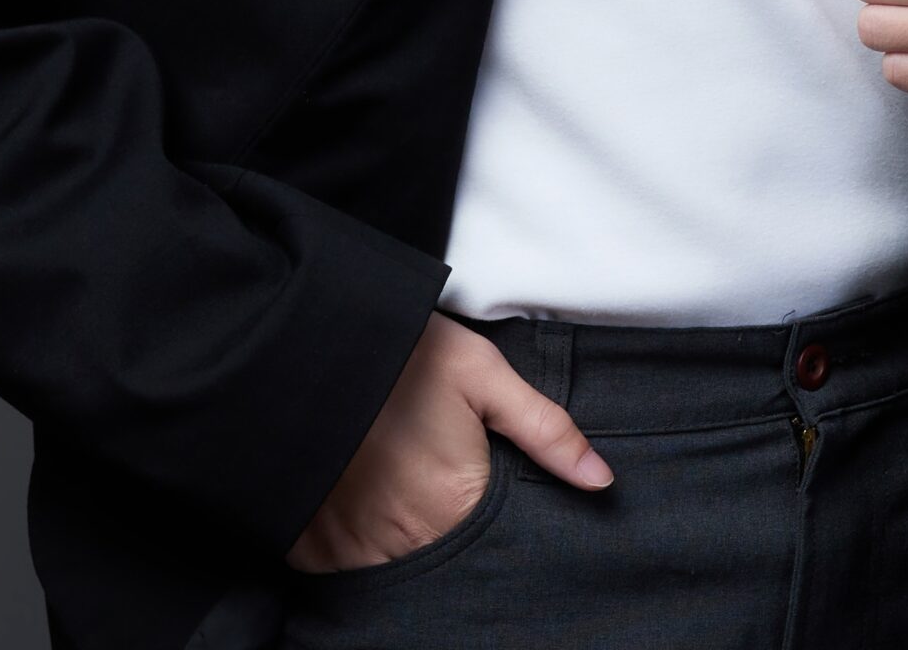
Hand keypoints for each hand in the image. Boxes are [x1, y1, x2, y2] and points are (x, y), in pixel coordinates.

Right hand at [284, 311, 613, 574]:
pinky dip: (349, 548)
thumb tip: (600, 481)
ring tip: (395, 494)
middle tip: (429, 489)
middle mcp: (404, 540)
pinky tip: (356, 504)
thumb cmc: (403, 353)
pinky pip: (337, 568)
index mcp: (455, 506)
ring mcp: (350, 547)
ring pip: (388, 570)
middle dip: (442, 534)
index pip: (490, 548)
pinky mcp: (307, 543)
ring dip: (397, 543)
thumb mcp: (482, 373)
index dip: (487, 527)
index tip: (471, 498)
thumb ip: (545, 430)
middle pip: (440, 562)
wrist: (311, 337)